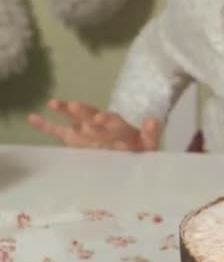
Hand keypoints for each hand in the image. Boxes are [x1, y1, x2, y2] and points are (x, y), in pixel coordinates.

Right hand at [28, 99, 159, 151]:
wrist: (128, 158)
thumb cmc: (138, 151)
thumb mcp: (148, 145)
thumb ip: (150, 134)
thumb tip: (153, 121)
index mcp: (120, 129)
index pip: (114, 122)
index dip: (107, 120)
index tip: (100, 118)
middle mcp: (101, 126)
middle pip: (92, 117)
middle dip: (85, 112)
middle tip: (75, 106)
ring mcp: (87, 131)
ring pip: (76, 119)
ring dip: (67, 111)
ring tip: (54, 103)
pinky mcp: (75, 140)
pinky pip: (58, 132)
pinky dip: (46, 125)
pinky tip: (32, 117)